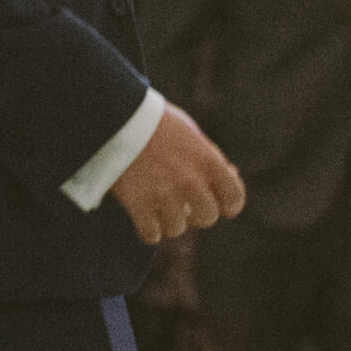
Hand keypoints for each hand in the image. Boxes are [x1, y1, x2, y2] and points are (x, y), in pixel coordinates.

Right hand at [109, 104, 244, 244]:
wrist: (117, 115)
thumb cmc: (157, 123)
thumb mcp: (192, 134)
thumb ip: (211, 158)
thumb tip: (231, 175)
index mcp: (208, 161)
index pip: (234, 198)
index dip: (228, 205)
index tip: (219, 203)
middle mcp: (190, 181)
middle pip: (207, 218)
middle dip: (196, 213)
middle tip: (182, 202)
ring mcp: (164, 194)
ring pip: (178, 229)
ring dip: (169, 220)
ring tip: (158, 205)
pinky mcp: (138, 204)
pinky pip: (152, 235)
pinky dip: (148, 230)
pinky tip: (144, 216)